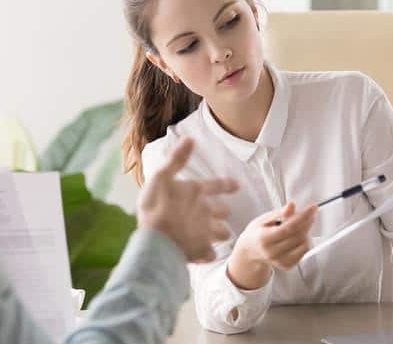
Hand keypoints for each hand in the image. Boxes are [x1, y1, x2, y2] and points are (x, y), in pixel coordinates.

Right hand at [137, 137, 238, 262]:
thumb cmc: (155, 206)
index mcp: (197, 192)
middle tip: (225, 213)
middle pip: (223, 212)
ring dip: (221, 233)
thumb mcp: (161, 176)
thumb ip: (176, 159)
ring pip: (222, 234)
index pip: (218, 185)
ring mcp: (205, 233)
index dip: (228, 185)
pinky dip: (208, 253)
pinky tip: (204, 253)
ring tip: (220, 234)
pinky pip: (210, 253)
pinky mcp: (201, 250)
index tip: (237, 186)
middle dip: (223, 212)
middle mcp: (206, 211)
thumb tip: (190, 138)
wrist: (155, 240)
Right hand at [227, 202, 316, 289]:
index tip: (312, 208)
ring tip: (300, 225)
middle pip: (298, 235)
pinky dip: (305, 241)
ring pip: (304, 244)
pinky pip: (304, 252)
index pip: (288, 228)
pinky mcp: (287, 265)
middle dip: (307, 221)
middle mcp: (272, 252)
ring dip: (306, 232)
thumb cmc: (257, 234)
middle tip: (309, 213)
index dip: (303, 217)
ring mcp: (280, 261)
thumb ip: (278, 213)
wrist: (251, 252)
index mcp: (264, 239)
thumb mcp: (262, 219)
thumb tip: (291, 205)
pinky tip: (298, 236)